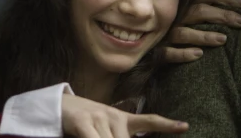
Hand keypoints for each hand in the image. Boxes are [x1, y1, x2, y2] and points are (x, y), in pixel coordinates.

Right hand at [61, 94, 187, 136]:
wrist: (56, 106)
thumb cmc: (81, 123)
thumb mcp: (103, 129)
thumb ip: (116, 134)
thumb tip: (130, 137)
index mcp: (121, 118)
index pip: (148, 120)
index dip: (167, 125)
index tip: (185, 126)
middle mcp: (113, 116)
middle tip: (115, 137)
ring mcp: (99, 118)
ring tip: (100, 135)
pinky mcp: (83, 122)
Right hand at [160, 0, 240, 62]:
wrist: (138, 34)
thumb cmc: (169, 18)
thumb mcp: (184, 3)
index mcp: (183, 0)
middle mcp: (175, 15)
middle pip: (199, 12)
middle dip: (221, 15)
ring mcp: (165, 33)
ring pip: (185, 33)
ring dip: (204, 36)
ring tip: (223, 39)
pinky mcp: (157, 50)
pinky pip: (168, 53)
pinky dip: (183, 54)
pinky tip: (198, 54)